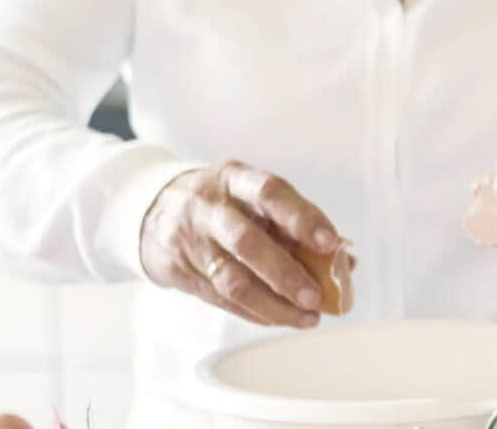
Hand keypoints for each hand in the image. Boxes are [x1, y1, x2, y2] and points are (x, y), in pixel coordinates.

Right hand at [138, 160, 348, 328]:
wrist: (152, 210)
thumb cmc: (223, 204)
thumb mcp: (252, 199)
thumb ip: (295, 225)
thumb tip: (344, 261)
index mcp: (234, 179)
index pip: (271, 193)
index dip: (302, 218)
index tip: (331, 243)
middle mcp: (208, 206)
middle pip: (247, 242)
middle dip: (286, 274)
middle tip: (316, 296)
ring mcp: (190, 240)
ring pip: (232, 280)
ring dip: (274, 304)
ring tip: (307, 317)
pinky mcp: (178, 270)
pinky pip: (220, 299)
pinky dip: (255, 312)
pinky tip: (279, 318)